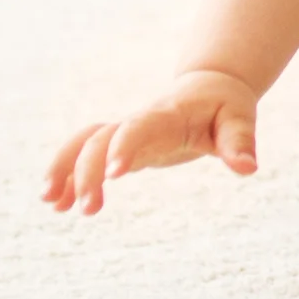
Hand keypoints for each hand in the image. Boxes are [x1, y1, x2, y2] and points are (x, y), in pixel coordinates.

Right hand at [43, 69, 258, 215]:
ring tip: (51, 203)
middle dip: (88, 172)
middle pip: (101, 139)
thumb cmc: (226, 106)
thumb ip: (240, 142)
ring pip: (83, 142)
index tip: (113, 176)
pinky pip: (86, 155)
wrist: (208, 87)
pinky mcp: (121, 145)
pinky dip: (68, 176)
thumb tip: (248, 168)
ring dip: (64, 169)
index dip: (125, 147)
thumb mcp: (239, 120)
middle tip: (87, 211)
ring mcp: (126, 132)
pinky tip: (57, 205)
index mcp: (167, 115)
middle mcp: (139, 121)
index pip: (140, 127)